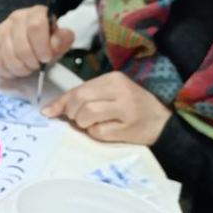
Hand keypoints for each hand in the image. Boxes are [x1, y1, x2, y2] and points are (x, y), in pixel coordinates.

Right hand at [0, 5, 74, 78]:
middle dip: (30, 62)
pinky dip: (5, 71)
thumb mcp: (60, 39)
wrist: (30, 39)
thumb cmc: (47, 40)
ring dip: (18, 68)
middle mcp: (16, 18)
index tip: (46, 59)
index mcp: (36, 13)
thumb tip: (54, 45)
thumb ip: (62, 39)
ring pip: (6, 55)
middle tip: (36, 67)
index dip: (41, 46)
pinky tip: (13, 71)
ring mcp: (1, 30)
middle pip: (20, 45)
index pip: (35, 26)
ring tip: (26, 70)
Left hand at [44, 72, 171, 145]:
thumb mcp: (109, 95)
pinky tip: (106, 131)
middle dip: (72, 113)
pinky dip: (96, 134)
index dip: (61, 102)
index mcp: (113, 78)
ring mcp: (125, 108)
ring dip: (83, 123)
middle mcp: (119, 90)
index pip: (78, 89)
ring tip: (92, 124)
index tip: (49, 111)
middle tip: (78, 119)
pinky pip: (98, 132)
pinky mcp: (128, 127)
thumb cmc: (132, 108)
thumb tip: (50, 109)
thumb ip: (84, 98)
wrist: (163, 123)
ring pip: (87, 114)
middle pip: (80, 100)